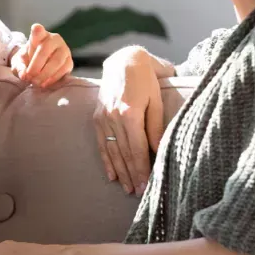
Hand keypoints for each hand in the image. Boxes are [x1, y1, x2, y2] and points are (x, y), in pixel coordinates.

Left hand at [10, 24, 72, 87]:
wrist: (38, 67)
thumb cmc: (28, 61)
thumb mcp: (19, 64)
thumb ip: (19, 68)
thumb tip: (24, 75)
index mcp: (39, 35)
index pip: (38, 30)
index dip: (38, 30)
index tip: (36, 29)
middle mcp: (54, 39)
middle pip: (46, 49)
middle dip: (36, 65)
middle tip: (29, 77)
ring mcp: (64, 49)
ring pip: (57, 61)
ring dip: (45, 74)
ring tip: (36, 82)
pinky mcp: (69, 61)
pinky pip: (64, 70)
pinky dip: (53, 78)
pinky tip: (44, 83)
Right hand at [94, 47, 163, 194]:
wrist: (124, 61)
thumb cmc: (146, 80)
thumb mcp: (156, 101)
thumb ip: (155, 127)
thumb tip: (158, 152)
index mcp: (130, 113)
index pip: (136, 149)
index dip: (141, 169)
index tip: (147, 185)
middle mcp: (113, 117)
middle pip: (123, 153)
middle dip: (132, 175)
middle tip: (139, 193)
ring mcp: (103, 117)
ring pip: (111, 151)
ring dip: (119, 171)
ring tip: (127, 188)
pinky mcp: (97, 116)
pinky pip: (101, 142)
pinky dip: (106, 160)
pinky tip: (111, 174)